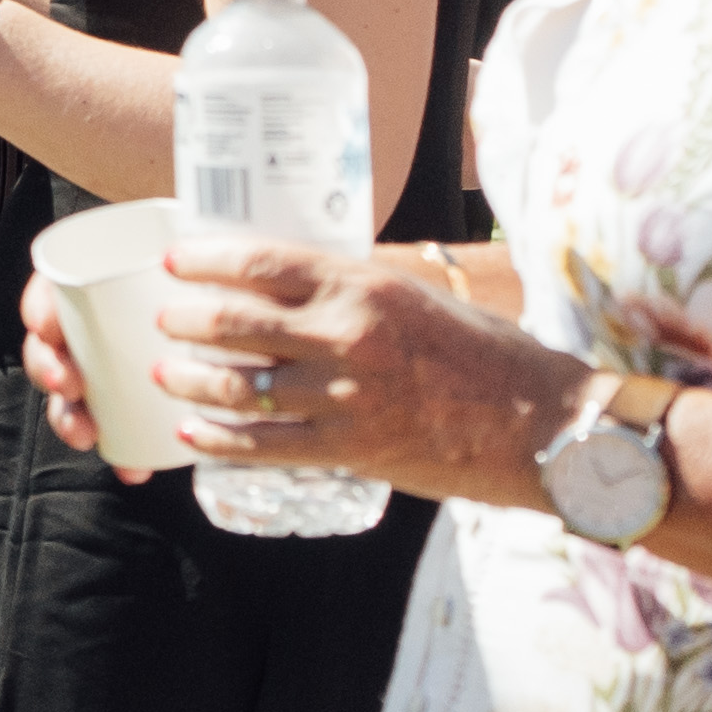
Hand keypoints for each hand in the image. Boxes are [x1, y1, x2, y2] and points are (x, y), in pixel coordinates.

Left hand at [117, 229, 582, 508]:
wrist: (546, 425)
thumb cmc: (490, 356)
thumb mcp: (421, 301)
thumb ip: (359, 294)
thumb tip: (300, 286)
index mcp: (365, 288)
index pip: (263, 264)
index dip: (206, 262)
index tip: (176, 263)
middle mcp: (347, 337)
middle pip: (234, 323)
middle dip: (185, 321)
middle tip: (165, 321)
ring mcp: (344, 397)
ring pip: (237, 387)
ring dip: (190, 381)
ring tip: (167, 375)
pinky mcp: (349, 450)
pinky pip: (261, 445)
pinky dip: (216, 439)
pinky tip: (192, 434)